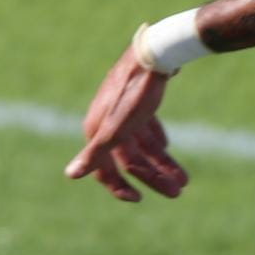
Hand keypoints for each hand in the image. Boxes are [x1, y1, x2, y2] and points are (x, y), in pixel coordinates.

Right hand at [64, 45, 187, 201]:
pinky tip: (168, 149)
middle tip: (178, 192)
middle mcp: (108, 123)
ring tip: (184, 181)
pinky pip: (147, 128)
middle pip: (131, 159)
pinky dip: (158, 141)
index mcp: (99, 130)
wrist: (155, 55)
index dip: (119, 186)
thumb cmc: (135, 92)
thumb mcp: (117, 127)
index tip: (139, 199)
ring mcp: (124, 112)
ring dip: (163, 164)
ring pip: (144, 146)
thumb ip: (96, 152)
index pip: (105, 167)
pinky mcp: (139, 101)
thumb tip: (70, 175)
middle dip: (153, 178)